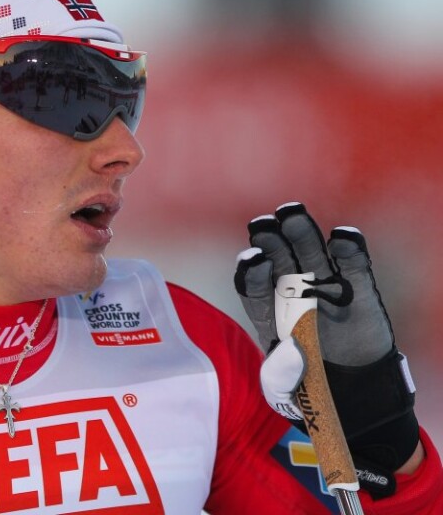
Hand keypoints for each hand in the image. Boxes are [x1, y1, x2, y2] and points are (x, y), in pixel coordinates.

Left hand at [234, 202, 418, 495]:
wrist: (353, 394)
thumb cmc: (308, 388)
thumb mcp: (285, 390)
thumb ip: (278, 374)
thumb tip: (289, 348)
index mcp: (267, 311)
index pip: (253, 285)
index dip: (251, 271)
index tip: (252, 260)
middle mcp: (292, 292)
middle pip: (278, 260)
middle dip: (270, 242)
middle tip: (263, 224)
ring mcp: (324, 287)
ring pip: (310, 254)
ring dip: (302, 233)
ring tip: (292, 214)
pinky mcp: (358, 291)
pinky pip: (353, 267)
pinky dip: (349, 250)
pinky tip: (342, 237)